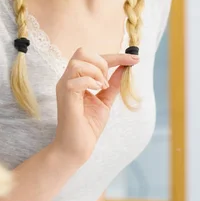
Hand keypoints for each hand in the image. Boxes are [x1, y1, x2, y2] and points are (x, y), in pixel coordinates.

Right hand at [53, 48, 138, 165]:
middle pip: (81, 52)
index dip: (116, 56)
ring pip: (78, 62)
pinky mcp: (66, 96)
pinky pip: (77, 79)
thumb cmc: (87, 126)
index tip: (135, 59)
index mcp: (76, 79)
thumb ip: (112, 84)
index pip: (93, 57)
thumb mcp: (105, 101)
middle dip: (102, 61)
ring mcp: (64, 87)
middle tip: (107, 81)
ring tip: (102, 87)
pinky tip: (97, 91)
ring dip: (96, 72)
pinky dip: (91, 81)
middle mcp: (68, 79)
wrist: (76, 148)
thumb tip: (124, 68)